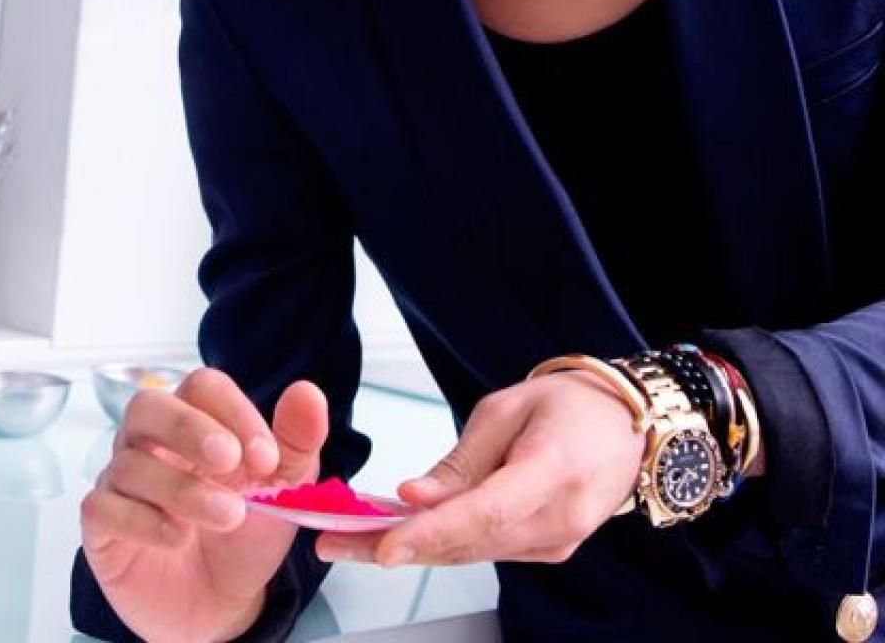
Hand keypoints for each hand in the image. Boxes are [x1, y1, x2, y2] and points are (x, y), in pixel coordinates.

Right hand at [81, 368, 327, 642]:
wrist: (223, 604)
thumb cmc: (246, 534)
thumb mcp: (284, 490)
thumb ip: (296, 442)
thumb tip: (308, 394)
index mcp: (196, 421)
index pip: (203, 388)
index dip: (234, 413)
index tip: (268, 458)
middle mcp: (150, 442)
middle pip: (148, 406)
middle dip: (189, 429)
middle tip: (229, 461)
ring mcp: (122, 480)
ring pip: (130, 463)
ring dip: (183, 488)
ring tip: (227, 516)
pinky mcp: (102, 524)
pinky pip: (104, 507)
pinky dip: (142, 520)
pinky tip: (178, 537)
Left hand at [315, 371, 643, 568]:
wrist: (622, 426)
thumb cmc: (568, 405)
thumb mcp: (506, 409)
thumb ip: (461, 460)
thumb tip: (414, 497)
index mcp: (554, 471)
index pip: (485, 513)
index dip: (431, 532)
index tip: (384, 544)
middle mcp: (559, 520)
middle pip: (469, 543)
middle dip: (398, 545)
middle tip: (335, 541)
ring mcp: (556, 543)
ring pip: (471, 552)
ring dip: (412, 548)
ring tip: (350, 539)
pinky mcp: (546, 549)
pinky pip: (485, 549)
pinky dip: (442, 543)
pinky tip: (400, 535)